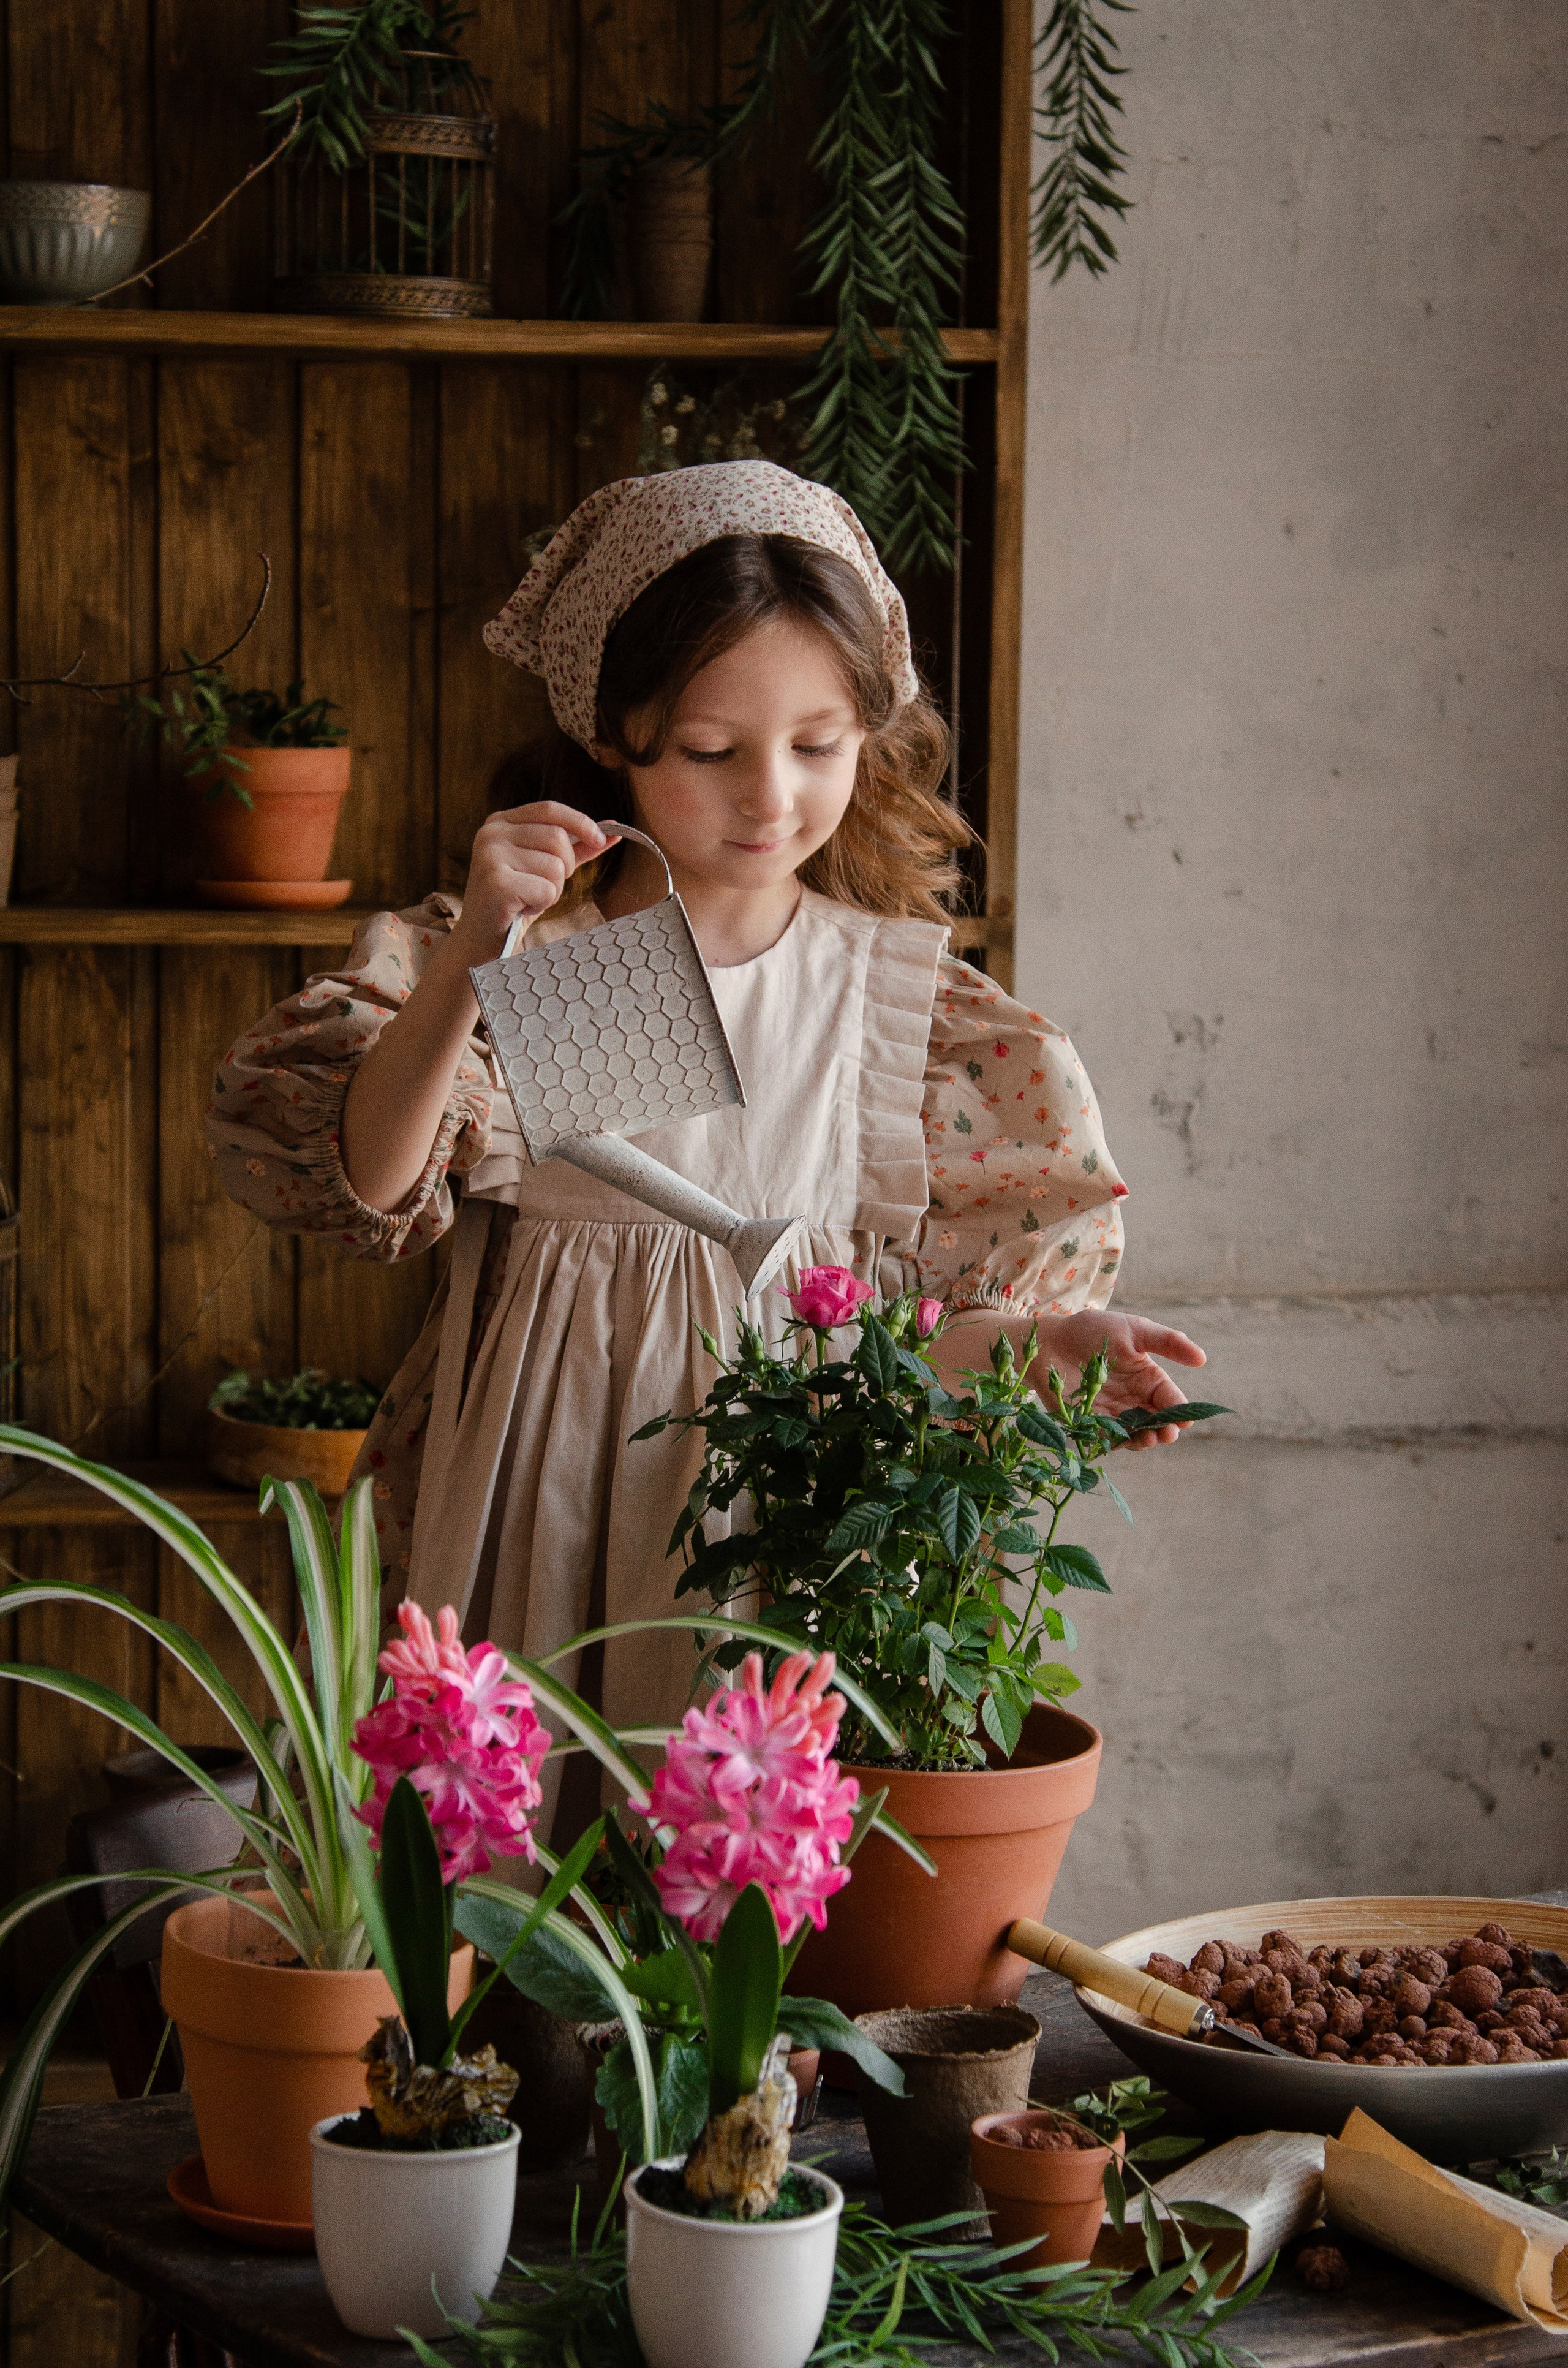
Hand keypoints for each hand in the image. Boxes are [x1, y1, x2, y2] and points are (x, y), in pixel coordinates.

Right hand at [447, 803, 618, 965]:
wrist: (482, 940)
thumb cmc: (516, 902)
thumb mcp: (544, 868)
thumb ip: (575, 847)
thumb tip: (613, 831)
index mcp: (500, 822)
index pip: (550, 809)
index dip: (581, 822)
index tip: (602, 839)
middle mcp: (491, 833)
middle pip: (557, 838)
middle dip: (564, 868)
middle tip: (544, 886)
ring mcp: (490, 856)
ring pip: (555, 866)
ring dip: (552, 890)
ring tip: (529, 898)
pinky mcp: (496, 882)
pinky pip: (547, 889)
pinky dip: (542, 904)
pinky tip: (522, 909)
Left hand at [932, 1307, 1205, 1450]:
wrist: (1048, 1340)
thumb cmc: (1091, 1330)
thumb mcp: (1133, 1330)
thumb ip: (1166, 1342)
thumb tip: (1202, 1358)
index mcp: (1148, 1378)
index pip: (1170, 1399)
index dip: (1179, 1411)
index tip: (1183, 1419)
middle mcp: (1133, 1400)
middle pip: (1156, 1422)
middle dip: (1164, 1430)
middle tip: (1165, 1433)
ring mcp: (1112, 1414)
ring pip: (1135, 1434)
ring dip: (1143, 1440)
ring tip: (1146, 1438)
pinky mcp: (1090, 1424)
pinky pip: (1108, 1439)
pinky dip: (1116, 1443)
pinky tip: (1121, 1441)